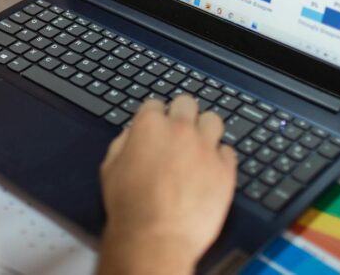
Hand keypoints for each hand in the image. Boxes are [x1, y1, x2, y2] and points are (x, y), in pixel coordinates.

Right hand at [97, 97, 236, 274]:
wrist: (155, 237)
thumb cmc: (129, 206)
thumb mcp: (111, 167)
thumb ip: (124, 142)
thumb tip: (133, 135)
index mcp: (149, 125)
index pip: (155, 104)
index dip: (154, 117)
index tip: (156, 128)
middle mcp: (180, 130)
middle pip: (187, 103)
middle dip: (181, 114)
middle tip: (178, 132)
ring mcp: (205, 148)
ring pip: (213, 120)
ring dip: (205, 129)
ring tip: (199, 146)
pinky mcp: (225, 170)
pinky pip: (228, 151)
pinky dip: (220, 157)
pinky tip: (210, 168)